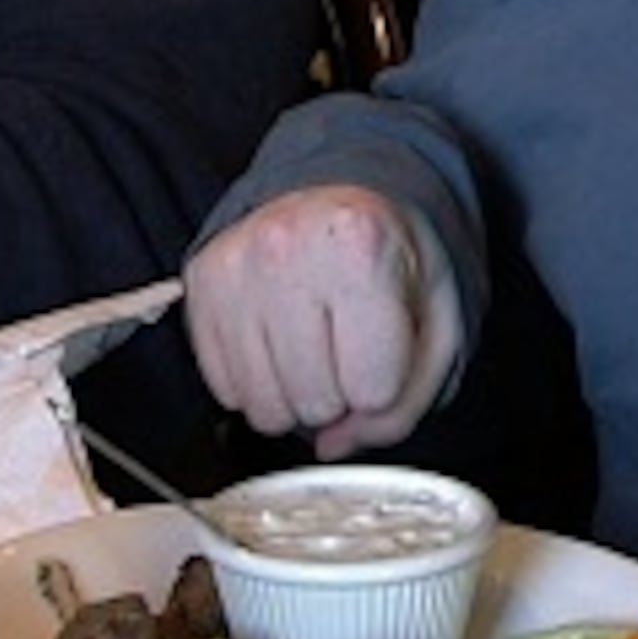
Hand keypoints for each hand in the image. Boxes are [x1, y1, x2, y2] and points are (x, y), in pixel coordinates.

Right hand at [181, 186, 467, 458]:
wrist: (339, 195)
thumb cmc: (388, 258)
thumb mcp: (436, 322)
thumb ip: (405, 400)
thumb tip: (335, 443)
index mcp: (359, 247)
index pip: (371, 389)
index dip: (383, 384)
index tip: (382, 348)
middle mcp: (286, 249)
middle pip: (314, 402)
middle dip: (339, 393)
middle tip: (346, 345)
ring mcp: (235, 265)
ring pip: (263, 406)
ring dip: (294, 393)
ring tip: (311, 344)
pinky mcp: (201, 282)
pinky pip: (224, 388)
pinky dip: (256, 380)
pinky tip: (278, 340)